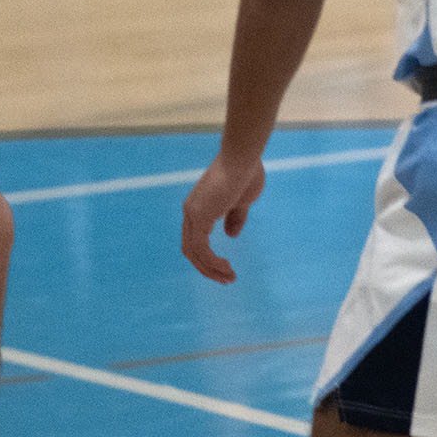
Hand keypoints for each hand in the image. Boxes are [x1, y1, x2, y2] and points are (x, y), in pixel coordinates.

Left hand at [182, 147, 266, 281]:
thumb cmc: (246, 173)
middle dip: (208, 268)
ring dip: (211, 269)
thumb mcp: (242, 201)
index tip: (225, 268)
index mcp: (198, 207)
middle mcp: (190, 211)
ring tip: (229, 278)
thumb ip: (235, 217)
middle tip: (226, 279)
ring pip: (195, 253)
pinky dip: (212, 262)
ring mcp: (192, 213)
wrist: (243, 157)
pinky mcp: (199, 216)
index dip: (208, 257)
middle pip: (192, 250)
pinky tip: (226, 267)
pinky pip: (202, 249)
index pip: (195, 240)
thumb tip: (230, 235)